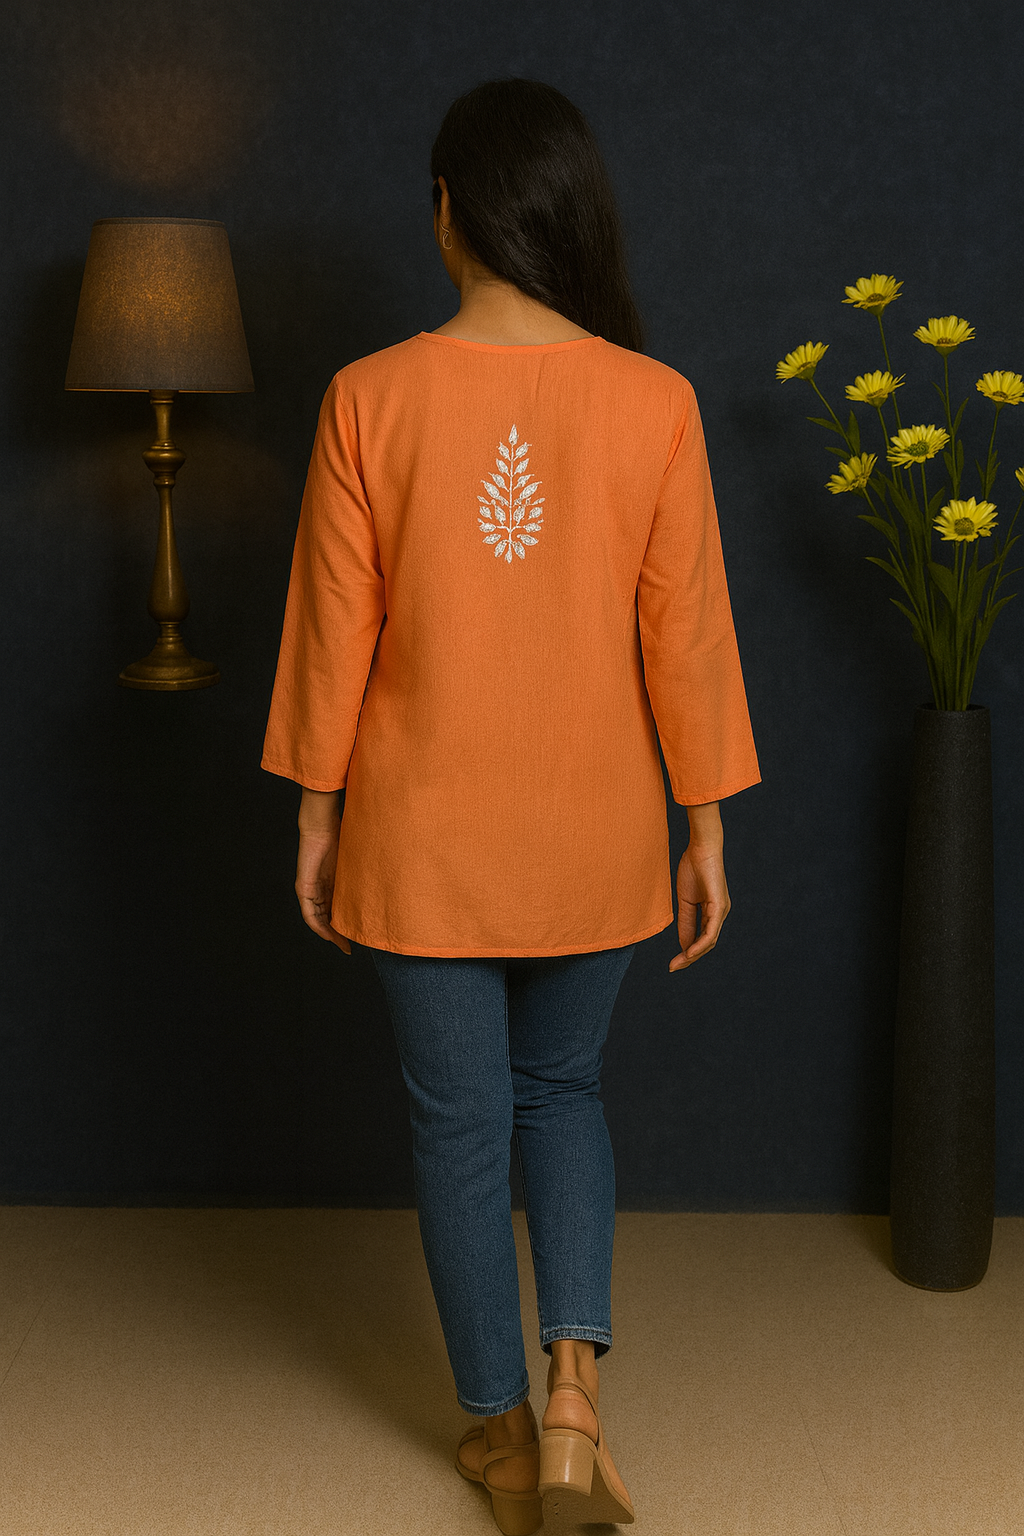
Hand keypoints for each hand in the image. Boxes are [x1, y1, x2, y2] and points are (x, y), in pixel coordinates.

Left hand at [295, 826, 351, 953]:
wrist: (322, 825)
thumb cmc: (341, 837)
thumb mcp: (356, 862)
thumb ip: (363, 874)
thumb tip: (386, 880)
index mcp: (332, 884)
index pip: (336, 909)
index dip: (345, 924)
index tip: (358, 934)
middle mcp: (319, 889)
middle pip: (326, 918)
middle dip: (338, 935)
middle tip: (350, 946)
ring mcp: (310, 890)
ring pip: (317, 920)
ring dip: (329, 934)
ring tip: (342, 944)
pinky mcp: (304, 888)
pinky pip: (309, 914)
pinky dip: (318, 926)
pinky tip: (328, 934)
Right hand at [668, 841, 730, 971]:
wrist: (700, 848)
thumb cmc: (693, 869)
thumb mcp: (685, 901)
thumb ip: (686, 922)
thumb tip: (683, 945)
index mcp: (712, 911)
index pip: (702, 938)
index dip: (688, 951)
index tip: (674, 962)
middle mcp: (720, 913)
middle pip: (707, 944)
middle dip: (690, 958)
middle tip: (674, 967)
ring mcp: (721, 910)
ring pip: (710, 941)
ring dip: (694, 955)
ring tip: (679, 963)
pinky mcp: (719, 905)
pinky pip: (711, 931)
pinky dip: (700, 944)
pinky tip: (690, 952)